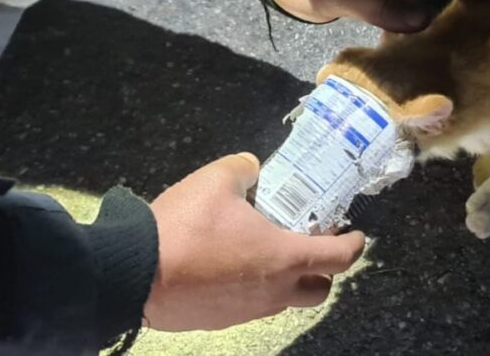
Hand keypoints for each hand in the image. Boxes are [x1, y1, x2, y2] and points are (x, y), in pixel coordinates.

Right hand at [144, 153, 364, 330]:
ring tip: (265, 253)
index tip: (356, 235)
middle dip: (322, 271)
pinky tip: (231, 267)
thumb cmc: (184, 228)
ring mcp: (247, 311)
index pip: (338, 258)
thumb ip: (242, 169)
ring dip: (285, 280)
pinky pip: (249, 307)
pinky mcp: (220, 321)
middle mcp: (273, 292)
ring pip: (282, 301)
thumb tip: (252, 167)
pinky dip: (253, 289)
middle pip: (318, 291)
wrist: (133, 274)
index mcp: (283, 258)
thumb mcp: (214, 181)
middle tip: (309, 245)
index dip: (354, 245)